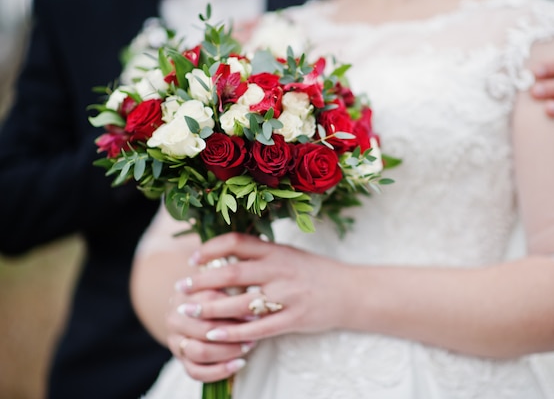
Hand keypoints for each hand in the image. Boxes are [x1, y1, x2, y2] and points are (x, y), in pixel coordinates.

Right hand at [167, 286, 253, 381]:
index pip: (210, 302)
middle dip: (233, 332)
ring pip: (201, 352)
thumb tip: (257, 299)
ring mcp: (176, 342)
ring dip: (228, 351)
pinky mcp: (181, 361)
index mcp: (184, 297)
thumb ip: (234, 285)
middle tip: (255, 331)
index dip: (235, 307)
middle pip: (204, 329)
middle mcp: (175, 320)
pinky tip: (239, 364)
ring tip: (248, 346)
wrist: (193, 310)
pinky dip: (219, 371)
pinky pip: (197, 372)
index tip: (256, 311)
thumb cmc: (216, 293)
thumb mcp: (222, 283)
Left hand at [175, 233, 352, 343]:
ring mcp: (286, 295)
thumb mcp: (288, 254)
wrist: (350, 292)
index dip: (210, 248)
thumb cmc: (315, 272)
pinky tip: (215, 333)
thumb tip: (225, 254)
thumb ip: (261, 254)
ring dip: (210, 308)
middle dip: (201, 281)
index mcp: (276, 251)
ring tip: (189, 311)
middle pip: (231, 273)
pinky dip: (233, 331)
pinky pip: (257, 327)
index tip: (193, 258)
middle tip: (181, 288)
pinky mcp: (293, 318)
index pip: (237, 242)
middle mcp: (279, 270)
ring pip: (240, 303)